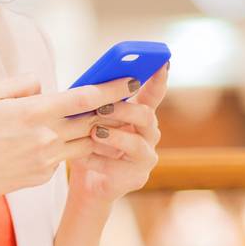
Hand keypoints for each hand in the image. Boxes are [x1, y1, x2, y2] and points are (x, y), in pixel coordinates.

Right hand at [0, 75, 144, 206]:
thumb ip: (22, 84)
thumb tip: (45, 87)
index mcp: (34, 113)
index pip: (85, 98)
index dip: (112, 88)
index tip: (131, 80)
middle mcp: (47, 137)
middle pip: (94, 120)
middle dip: (115, 109)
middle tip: (129, 99)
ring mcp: (48, 159)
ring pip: (87, 141)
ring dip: (98, 130)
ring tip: (105, 119)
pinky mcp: (46, 175)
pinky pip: (66, 156)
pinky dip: (69, 146)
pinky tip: (63, 140)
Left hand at [66, 61, 167, 202]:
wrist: (87, 184)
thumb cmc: (87, 143)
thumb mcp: (87, 118)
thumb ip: (93, 102)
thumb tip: (85, 84)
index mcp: (138, 114)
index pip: (153, 94)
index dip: (159, 78)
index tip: (163, 61)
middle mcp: (148, 133)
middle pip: (146, 116)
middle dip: (124, 109)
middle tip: (101, 107)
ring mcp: (146, 156)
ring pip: (137, 143)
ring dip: (114, 136)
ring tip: (94, 133)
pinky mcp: (136, 176)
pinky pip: (118, 167)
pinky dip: (97, 160)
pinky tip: (81, 157)